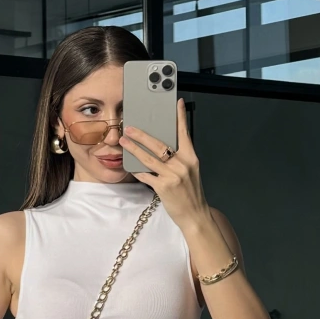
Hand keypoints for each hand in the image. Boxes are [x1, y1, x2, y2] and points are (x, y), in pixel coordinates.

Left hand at [119, 99, 209, 231]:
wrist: (195, 215)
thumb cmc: (191, 193)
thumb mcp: (190, 172)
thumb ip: (180, 158)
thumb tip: (164, 147)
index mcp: (191, 158)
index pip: (184, 133)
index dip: (180, 117)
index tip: (177, 103)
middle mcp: (182, 164)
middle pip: (159, 144)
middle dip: (142, 135)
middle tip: (130, 128)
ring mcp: (173, 176)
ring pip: (149, 158)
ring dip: (134, 149)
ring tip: (124, 141)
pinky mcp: (163, 187)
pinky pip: (146, 175)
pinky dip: (137, 170)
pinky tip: (129, 165)